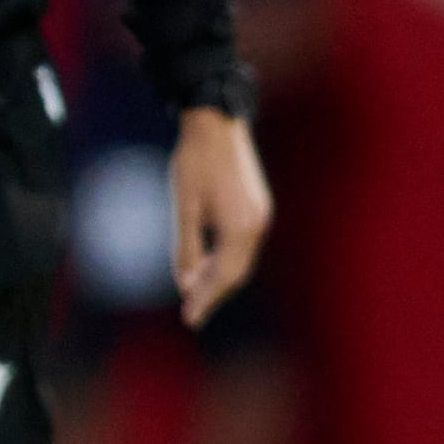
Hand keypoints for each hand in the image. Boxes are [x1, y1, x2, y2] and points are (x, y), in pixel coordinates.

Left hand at [172, 106, 273, 326]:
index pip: (222, 277)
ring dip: (219, 277)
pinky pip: (243, 244)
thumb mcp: (183, 208)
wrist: (217, 124)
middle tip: (191, 312)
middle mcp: (257, 225)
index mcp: (239, 228)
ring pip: (241, 260)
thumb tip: (185, 282)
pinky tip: (208, 264)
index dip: (205, 300)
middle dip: (213, 294)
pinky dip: (226, 259)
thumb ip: (186, 248)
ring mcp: (260, 215)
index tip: (189, 319)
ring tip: (195, 292)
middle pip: (236, 273)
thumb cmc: (194, 163)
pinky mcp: (257, 206)